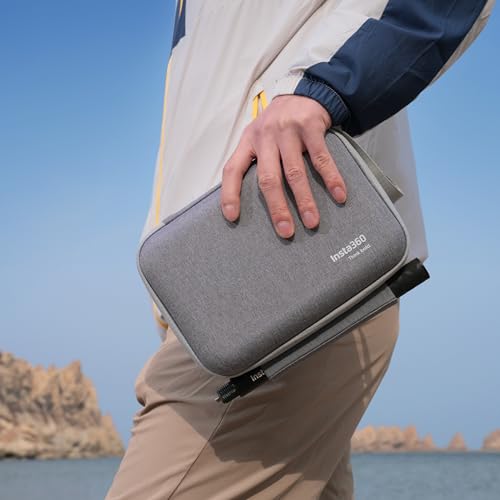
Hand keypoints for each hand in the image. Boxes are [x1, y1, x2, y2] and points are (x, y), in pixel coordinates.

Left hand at [220, 94, 346, 237]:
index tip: (232, 217)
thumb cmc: (279, 124)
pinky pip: (321, 158)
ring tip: (312, 222)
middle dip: (277, 208)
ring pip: (294, 172)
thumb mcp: (259, 136)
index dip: (230, 194)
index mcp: (248, 141)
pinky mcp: (310, 126)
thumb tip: (253, 201)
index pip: (233, 170)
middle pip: (268, 178)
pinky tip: (339, 196)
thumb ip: (255, 161)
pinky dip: (331, 179)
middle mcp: (265, 136)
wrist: (305, 91)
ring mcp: (287, 130)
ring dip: (304, 200)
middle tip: (286, 231)